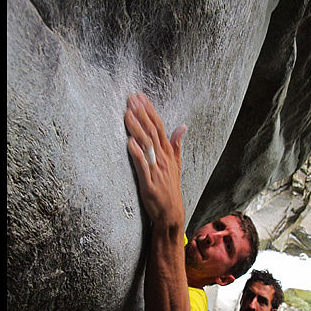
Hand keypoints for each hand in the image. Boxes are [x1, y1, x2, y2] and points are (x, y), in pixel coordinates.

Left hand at [124, 93, 186, 228]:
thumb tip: (182, 126)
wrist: (171, 213)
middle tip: (132, 99)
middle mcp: (164, 160)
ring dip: (137, 129)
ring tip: (127, 114)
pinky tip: (129, 142)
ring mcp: (156, 171)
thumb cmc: (170, 189)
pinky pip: (142, 166)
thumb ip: (177, 145)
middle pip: (152, 133)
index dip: (150, 112)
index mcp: (169, 154)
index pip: (160, 128)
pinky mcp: (148, 183)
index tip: (141, 98)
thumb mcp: (176, 165)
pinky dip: (136, 153)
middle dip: (142, 114)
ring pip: (147, 146)